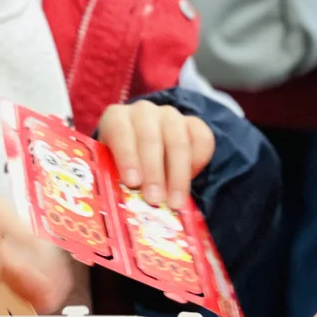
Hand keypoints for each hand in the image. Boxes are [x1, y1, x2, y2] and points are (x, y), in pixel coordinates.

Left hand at [99, 101, 214, 208]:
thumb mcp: (113, 169)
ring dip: (177, 174)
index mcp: (117, 118)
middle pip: (150, 137)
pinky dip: (198, 163)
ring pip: (178, 140)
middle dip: (153, 171)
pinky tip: (192, 180)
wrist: (147, 153)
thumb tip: (123, 204)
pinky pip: (203, 139)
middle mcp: (143, 111)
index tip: (132, 182)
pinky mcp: (193, 123)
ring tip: (175, 202)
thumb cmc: (125, 166)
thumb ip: (117, 180)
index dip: (127, 156)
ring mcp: (170, 115)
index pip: (120, 131)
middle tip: (155, 199)